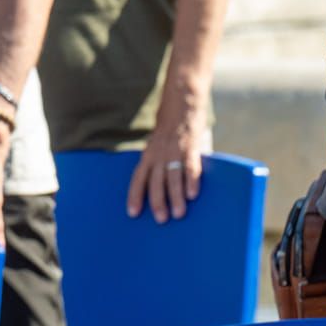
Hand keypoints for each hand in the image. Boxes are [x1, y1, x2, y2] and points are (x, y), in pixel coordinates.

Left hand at [127, 108, 205, 222]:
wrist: (181, 106)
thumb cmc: (169, 132)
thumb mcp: (157, 148)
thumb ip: (159, 166)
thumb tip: (164, 191)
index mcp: (148, 156)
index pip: (138, 178)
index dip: (135, 195)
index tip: (132, 213)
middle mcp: (158, 155)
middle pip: (155, 181)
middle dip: (157, 201)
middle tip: (161, 219)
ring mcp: (174, 152)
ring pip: (173, 177)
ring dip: (175, 196)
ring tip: (178, 214)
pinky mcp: (190, 148)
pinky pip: (190, 167)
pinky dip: (191, 181)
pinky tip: (193, 194)